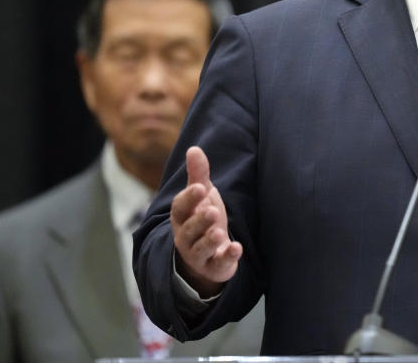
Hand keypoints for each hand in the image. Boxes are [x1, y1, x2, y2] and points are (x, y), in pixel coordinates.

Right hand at [171, 146, 241, 296]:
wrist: (206, 254)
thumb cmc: (202, 218)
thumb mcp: (202, 196)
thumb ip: (198, 174)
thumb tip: (193, 148)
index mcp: (182, 217)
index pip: (180, 208)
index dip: (189, 198)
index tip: (200, 188)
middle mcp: (186, 237)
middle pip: (189, 229)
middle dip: (200, 220)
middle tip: (212, 210)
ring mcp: (199, 254)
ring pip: (200, 249)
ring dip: (209, 241)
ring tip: (219, 232)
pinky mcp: (214, 267)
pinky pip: (218, 264)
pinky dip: (227, 257)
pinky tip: (237, 248)